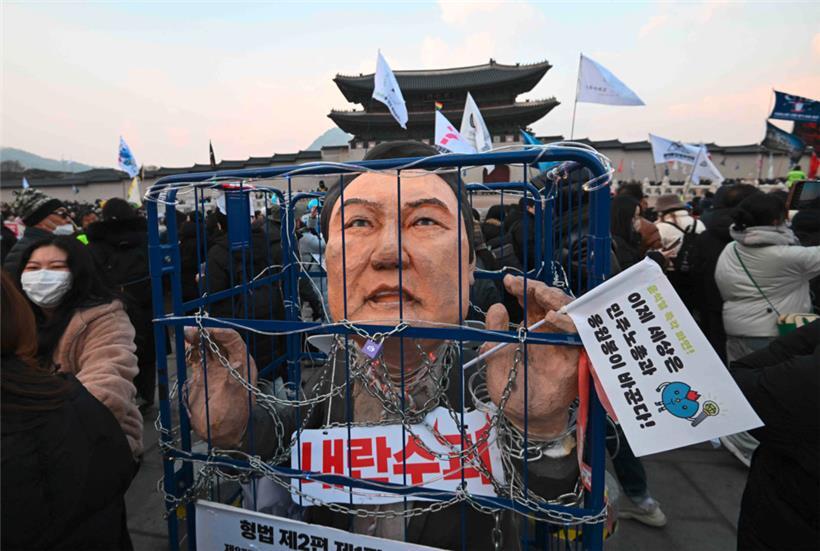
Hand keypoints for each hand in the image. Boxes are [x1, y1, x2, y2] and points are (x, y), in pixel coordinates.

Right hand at [184, 327, 256, 446]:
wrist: (223, 433)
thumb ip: (235, 381)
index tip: (208, 330)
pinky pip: (196, 358)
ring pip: (205, 347)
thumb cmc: (235, 417)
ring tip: (186, 335)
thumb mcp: (236, 399)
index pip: (233, 340)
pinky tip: (185, 347)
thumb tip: (239, 362)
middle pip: (217, 341)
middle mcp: (230, 363)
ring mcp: (216, 369)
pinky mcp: (203, 376)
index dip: (221, 333)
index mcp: (243, 364)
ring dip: (196, 340)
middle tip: (191, 330)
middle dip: (205, 333)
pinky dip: (190, 351)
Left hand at [483, 275, 578, 438]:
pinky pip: (578, 335)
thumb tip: (496, 307)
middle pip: (552, 301)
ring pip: (568, 312)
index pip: (531, 299)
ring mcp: (564, 343)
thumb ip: (495, 333)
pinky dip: (568, 323)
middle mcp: (550, 332)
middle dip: (541, 288)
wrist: (526, 418)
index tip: (509, 281)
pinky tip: (554, 317)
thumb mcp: (495, 358)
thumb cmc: (511, 390)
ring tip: (542, 295)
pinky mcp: (575, 357)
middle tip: (529, 286)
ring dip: (556, 299)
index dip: (522, 287)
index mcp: (531, 328)